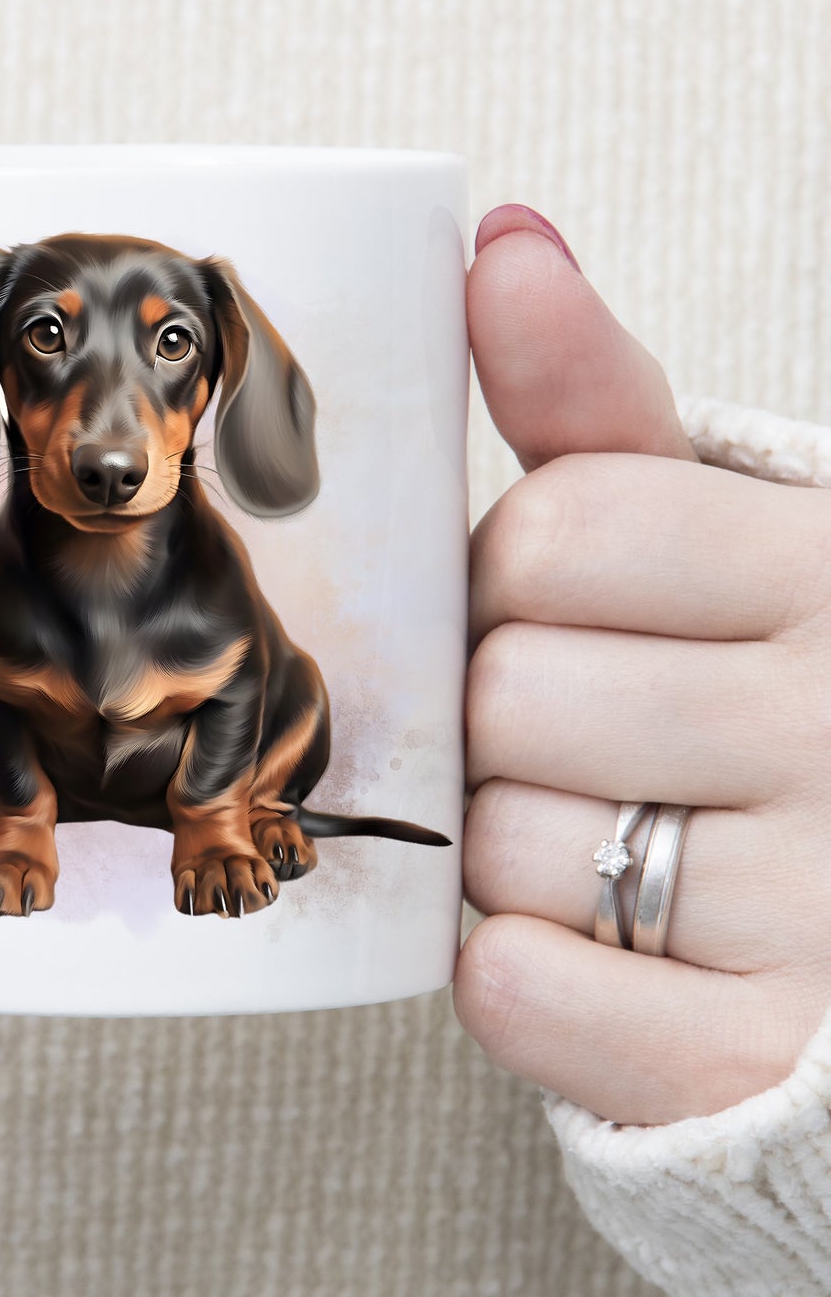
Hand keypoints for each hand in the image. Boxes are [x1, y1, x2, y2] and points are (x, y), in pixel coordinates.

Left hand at [453, 203, 830, 1126]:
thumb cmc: (762, 683)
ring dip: (509, 843)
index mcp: (826, 569)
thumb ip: (594, 398)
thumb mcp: (712, 524)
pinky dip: (516, 971)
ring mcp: (820, 908)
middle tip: (578, 733)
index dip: (514, 575)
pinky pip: (521, 990)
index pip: (556, 531)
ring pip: (503, 845)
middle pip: (508, 693)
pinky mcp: (752, 1056)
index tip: (560, 604)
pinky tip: (581, 940)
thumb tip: (499, 241)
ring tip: (603, 833)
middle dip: (503, 713)